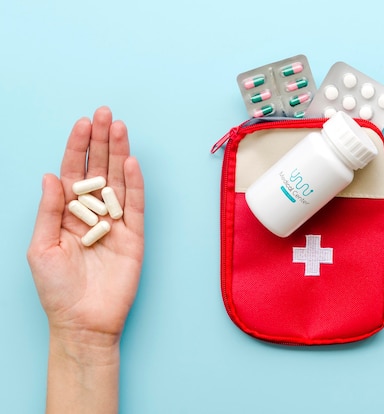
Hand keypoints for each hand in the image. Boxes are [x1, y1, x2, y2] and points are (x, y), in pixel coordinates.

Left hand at [27, 106, 143, 412]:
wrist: (83, 321)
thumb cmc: (56, 289)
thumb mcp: (42, 248)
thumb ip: (50, 211)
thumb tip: (51, 176)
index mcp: (68, 214)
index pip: (73, 173)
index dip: (78, 148)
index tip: (83, 123)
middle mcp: (93, 213)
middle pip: (99, 170)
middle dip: (101, 142)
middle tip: (105, 114)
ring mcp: (116, 223)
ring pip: (119, 181)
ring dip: (120, 154)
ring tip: (120, 128)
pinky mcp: (134, 236)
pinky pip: (136, 205)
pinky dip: (135, 183)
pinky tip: (132, 162)